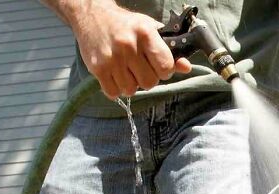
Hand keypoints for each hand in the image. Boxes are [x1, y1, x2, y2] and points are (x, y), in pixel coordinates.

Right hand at [70, 0, 191, 99]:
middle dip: (147, 79)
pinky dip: (116, 89)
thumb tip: (186, 67)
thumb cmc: (126, 25)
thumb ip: (170, 51)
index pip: (166, 67)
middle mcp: (128, 44)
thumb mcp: (150, 31)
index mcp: (145, 33)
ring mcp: (112, 57)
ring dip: (130, 84)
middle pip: (149, 83)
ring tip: (125, 69)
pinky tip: (114, 74)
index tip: (158, 66)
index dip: (164, 71)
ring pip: (131, 90)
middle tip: (139, 67)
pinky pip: (114, 93)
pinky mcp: (98, 68)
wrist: (92, 14)